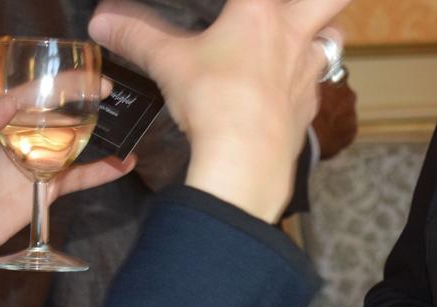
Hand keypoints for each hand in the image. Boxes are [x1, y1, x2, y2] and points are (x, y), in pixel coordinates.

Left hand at [0, 96, 133, 296]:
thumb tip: (10, 101)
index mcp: (0, 118)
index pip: (36, 95)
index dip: (62, 84)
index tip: (87, 80)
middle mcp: (23, 137)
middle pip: (61, 114)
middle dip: (87, 102)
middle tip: (112, 93)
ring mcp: (39, 162)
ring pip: (75, 143)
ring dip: (100, 135)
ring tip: (125, 124)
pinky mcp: (48, 189)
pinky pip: (80, 178)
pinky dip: (103, 172)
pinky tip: (124, 164)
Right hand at [88, 0, 350, 221]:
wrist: (246, 160)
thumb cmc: (213, 101)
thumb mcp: (167, 63)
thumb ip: (136, 36)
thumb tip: (102, 20)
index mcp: (259, 12)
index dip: (253, 0)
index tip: (241, 7)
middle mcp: (293, 35)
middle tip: (298, 5)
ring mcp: (308, 72)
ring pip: (334, 38)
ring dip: (323, 32)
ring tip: (301, 36)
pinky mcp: (309, 106)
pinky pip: (319, 83)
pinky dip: (307, 79)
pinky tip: (288, 86)